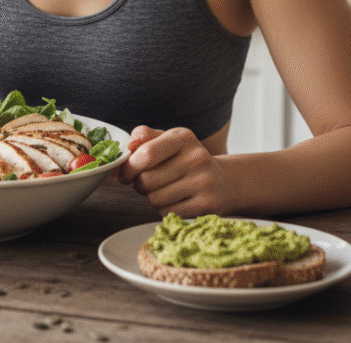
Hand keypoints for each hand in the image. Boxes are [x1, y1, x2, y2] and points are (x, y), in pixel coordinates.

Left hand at [117, 125, 231, 216]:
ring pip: (155, 199)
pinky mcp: (207, 205)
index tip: (126, 173)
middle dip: (140, 184)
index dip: (129, 167)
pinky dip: (165, 209)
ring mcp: (204, 182)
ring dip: (152, 198)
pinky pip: (168, 212)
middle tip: (147, 182)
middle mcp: (196, 157)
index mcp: (183, 137)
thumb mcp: (168, 140)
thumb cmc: (186, 159)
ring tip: (164, 190)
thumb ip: (144, 137)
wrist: (224, 181)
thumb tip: (128, 145)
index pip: (146, 154)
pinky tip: (176, 200)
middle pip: (147, 180)